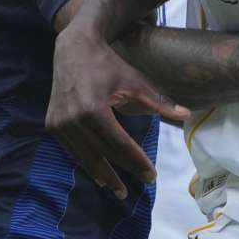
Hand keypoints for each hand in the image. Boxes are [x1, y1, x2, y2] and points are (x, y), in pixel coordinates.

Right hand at [47, 25, 189, 198]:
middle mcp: (73, 120)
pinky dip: (86, 162)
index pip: (120, 145)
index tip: (151, 176)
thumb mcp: (136, 81)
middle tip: (138, 187)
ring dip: (102, 174)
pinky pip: (73, 150)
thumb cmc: (108, 65)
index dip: (137, 163)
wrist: (73, 49)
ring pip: (85, 157)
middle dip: (122, 173)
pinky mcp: (52, 125)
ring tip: (118, 189)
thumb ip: (159, 103)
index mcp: (94, 110)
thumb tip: (186, 115)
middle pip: (103, 155)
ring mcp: (60, 124)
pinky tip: (98, 173)